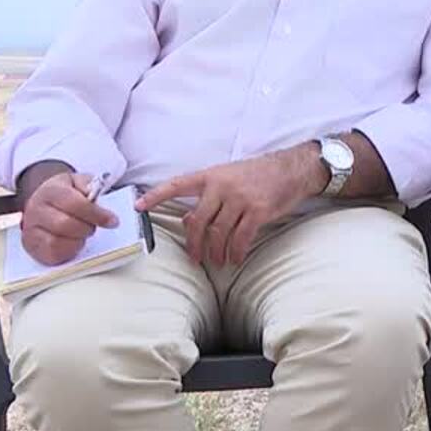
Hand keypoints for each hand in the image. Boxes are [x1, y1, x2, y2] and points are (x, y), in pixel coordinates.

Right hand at [21, 171, 117, 265]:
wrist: (43, 200)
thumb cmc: (64, 193)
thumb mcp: (78, 182)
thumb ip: (89, 186)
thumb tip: (94, 198)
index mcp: (50, 191)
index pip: (74, 203)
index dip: (96, 214)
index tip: (113, 221)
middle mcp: (36, 209)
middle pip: (65, 224)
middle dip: (86, 228)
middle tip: (93, 227)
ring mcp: (30, 229)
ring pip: (56, 242)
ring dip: (77, 241)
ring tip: (81, 234)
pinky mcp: (31, 245)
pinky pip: (51, 254)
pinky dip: (68, 251)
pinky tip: (74, 242)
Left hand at [136, 147, 322, 265]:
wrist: (292, 169)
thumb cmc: (258, 175)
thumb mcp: (229, 178)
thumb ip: (208, 197)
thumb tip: (188, 221)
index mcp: (211, 175)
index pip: (177, 184)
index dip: (156, 195)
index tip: (138, 205)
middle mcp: (222, 186)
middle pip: (198, 221)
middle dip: (194, 244)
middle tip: (195, 257)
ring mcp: (240, 198)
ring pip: (219, 233)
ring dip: (216, 252)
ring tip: (218, 261)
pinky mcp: (257, 210)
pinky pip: (240, 238)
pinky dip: (236, 252)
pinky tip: (235, 258)